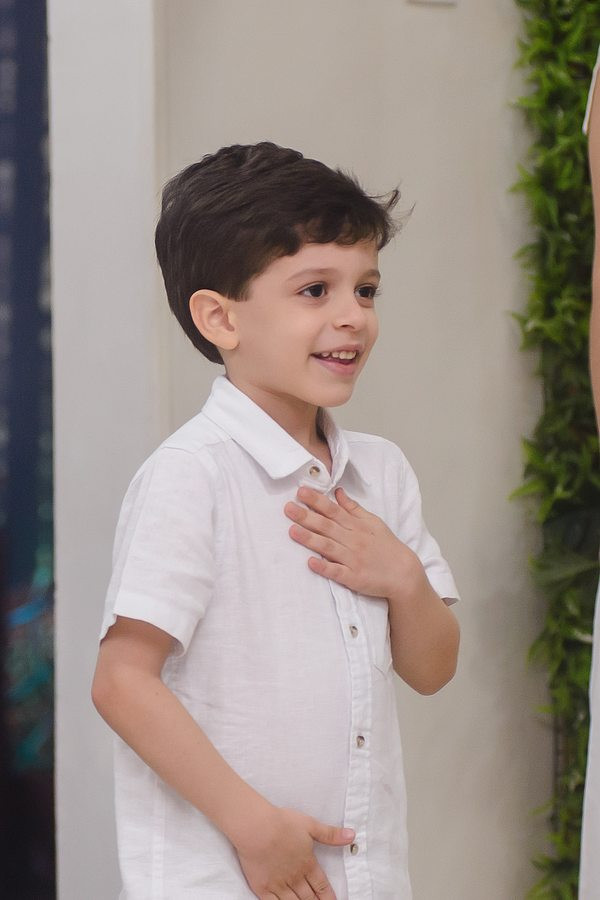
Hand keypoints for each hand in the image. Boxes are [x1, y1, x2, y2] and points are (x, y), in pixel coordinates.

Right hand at [234, 806, 353, 898]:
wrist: (256, 828)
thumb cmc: (282, 823)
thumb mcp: (310, 825)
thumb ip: (331, 834)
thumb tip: (352, 836)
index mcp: (308, 864)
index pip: (322, 886)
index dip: (328, 897)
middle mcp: (295, 878)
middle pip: (309, 898)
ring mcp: (279, 885)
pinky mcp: (263, 888)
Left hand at [284, 486, 421, 598]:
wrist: (404, 573)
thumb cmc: (386, 546)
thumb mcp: (373, 522)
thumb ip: (353, 508)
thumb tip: (337, 492)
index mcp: (356, 526)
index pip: (333, 510)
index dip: (316, 501)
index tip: (301, 491)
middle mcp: (353, 540)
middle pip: (327, 526)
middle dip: (307, 516)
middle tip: (288, 508)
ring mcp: (353, 560)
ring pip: (328, 547)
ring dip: (310, 539)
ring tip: (292, 531)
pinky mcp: (354, 578)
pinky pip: (337, 572)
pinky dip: (324, 567)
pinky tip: (310, 563)